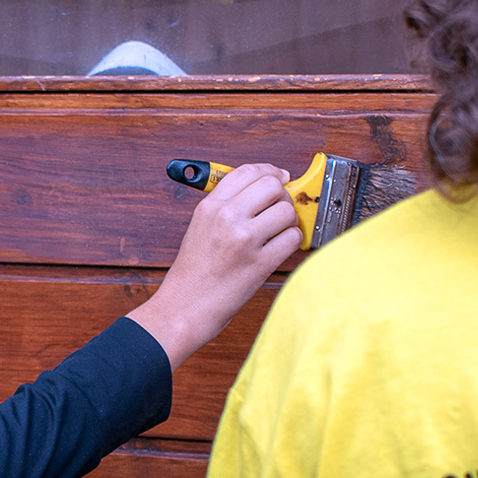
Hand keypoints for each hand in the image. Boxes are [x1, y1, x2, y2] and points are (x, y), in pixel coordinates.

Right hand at [129, 162, 300, 369]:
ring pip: (287, 211)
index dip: (270, 171)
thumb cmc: (193, 272)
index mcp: (210, 206)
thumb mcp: (199, 227)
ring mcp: (244, 240)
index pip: (248, 171)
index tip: (279, 176)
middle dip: (282, 196)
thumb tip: (261, 190)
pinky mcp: (260, 263)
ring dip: (289, 221)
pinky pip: (292, 238)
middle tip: (279, 208)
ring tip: (278, 233)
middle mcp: (227, 217)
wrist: (185, 307)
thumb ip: (226, 206)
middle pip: (272, 186)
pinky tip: (279, 248)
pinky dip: (292, 242)